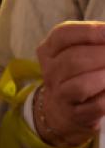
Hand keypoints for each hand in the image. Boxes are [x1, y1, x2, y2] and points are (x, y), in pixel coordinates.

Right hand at [34, 21, 104, 146]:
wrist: (64, 109)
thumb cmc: (80, 72)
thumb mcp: (80, 50)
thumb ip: (96, 40)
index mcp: (49, 50)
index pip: (62, 35)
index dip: (88, 32)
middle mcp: (50, 73)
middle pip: (72, 61)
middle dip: (102, 55)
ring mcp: (60, 96)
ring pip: (81, 86)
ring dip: (104, 77)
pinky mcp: (76, 115)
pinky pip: (96, 106)